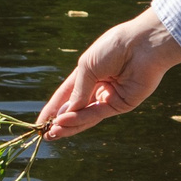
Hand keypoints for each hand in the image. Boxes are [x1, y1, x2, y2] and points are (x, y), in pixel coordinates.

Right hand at [37, 8, 180, 139]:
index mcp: (88, 74)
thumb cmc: (113, 48)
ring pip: (85, 116)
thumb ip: (77, 92)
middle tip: (45, 134)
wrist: (142, 45)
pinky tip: (65, 120)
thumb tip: (64, 114)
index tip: (39, 122)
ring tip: (52, 132)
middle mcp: (98, 87)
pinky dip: (81, 118)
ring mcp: (109, 97)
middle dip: (60, 122)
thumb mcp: (86, 67)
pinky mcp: (121, 104)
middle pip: (76, 109)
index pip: (67, 95)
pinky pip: (97, 114)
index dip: (53, 108)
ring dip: (69, 124)